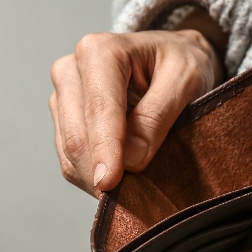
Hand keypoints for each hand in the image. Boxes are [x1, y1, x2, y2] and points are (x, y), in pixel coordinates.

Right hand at [49, 27, 223, 195]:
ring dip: (97, 177)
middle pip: (76, 136)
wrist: (174, 58)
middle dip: (101, 171)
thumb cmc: (182, 63)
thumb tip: (131, 160)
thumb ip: (158, 115)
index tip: (110, 183)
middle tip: (133, 199)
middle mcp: (72, 70)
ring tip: (133, 188)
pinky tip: (120, 179)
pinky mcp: (65, 120)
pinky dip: (93, 176)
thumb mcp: (186, 80)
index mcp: (99, 51)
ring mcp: (64, 96)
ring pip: (69, 153)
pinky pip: (71, 160)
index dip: (105, 150)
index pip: (99, 110)